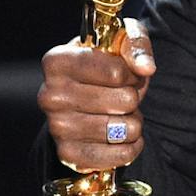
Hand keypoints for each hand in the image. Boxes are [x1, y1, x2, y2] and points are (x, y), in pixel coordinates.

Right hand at [39, 17, 154, 171]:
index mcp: (56, 61)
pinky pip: (121, 156)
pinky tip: (122, 136)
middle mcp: (50, 95)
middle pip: (124, 101)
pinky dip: (131, 147)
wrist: (85, 95)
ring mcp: (57, 128)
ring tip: (119, 113)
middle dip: (133, 97)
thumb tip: (145, 68)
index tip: (125, 73)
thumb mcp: (120, 39)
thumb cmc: (104, 63)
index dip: (131, 74)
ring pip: (126, 129)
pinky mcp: (69, 155)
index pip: (116, 73)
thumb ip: (135, 45)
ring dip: (133, 122)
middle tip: (122, 95)